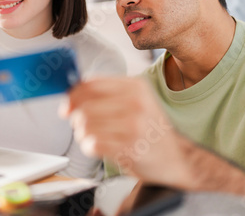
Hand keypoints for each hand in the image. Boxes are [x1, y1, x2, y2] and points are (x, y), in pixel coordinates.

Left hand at [60, 77, 189, 186]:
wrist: (177, 159)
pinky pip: (93, 144)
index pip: (91, 85)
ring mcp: (134, 125)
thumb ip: (107, 94)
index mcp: (135, 86)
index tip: (67, 106)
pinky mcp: (130, 147)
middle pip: (84, 106)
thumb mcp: (136, 102)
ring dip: (83, 135)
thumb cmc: (151, 130)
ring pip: (86, 126)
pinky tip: (100, 147)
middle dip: (76, 119)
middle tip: (82, 126)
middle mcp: (136, 102)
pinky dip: (90, 147)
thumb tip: (71, 94)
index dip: (72, 96)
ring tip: (94, 137)